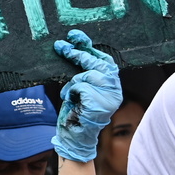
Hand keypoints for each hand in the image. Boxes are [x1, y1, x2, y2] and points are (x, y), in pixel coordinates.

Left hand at [51, 29, 121, 162]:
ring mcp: (108, 97)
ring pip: (86, 75)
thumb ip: (85, 73)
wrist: (75, 139)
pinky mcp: (98, 103)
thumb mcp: (82, 89)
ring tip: (71, 96)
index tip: (74, 36)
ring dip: (73, 83)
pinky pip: (79, 86)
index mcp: (113, 86)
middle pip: (97, 63)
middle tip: (59, 46)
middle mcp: (115, 90)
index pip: (105, 60)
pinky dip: (71, 93)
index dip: (89, 46)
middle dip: (76, 53)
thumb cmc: (76, 113)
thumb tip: (75, 48)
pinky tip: (72, 103)